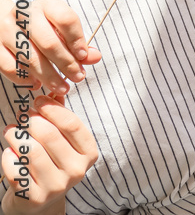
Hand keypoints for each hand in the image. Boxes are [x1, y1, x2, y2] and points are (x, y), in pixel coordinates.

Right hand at [0, 0, 100, 94]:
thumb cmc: (41, 25)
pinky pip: (10, 67)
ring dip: (49, 76)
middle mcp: (24, 15)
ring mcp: (6, 30)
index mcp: (46, 5)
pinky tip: (37, 84)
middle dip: (66, 64)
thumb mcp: (60, 27)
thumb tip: (94, 57)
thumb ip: (78, 42)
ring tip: (62, 87)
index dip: (77, 40)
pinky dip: (25, 78)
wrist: (5, 18)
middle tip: (78, 77)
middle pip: (49, 43)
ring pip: (30, 58)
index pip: (66, 20)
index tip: (84, 57)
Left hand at [1, 96, 98, 214]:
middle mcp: (76, 171)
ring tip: (11, 131)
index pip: (72, 124)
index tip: (39, 100)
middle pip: (50, 135)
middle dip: (31, 121)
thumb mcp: (62, 141)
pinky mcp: (34, 197)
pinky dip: (8, 157)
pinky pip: (15, 168)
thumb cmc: (51, 163)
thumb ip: (60, 116)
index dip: (53, 109)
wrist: (39, 202)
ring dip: (16, 136)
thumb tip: (56, 89)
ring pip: (30, 151)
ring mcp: (56, 186)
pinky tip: (10, 153)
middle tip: (23, 116)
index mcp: (89, 154)